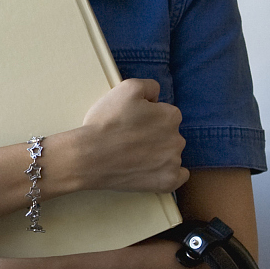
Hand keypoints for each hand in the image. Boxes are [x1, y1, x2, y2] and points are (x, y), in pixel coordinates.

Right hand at [74, 78, 187, 194]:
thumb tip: (156, 97)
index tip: (132, 121)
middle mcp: (178, 139)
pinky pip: (179, 176)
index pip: (166, 113)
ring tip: (134, 155)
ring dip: (159, 153)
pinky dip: (167, 173)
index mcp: (171, 116)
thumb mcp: (127, 87)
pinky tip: (152, 169)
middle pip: (170, 134)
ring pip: (171, 154)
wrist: (90, 156)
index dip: (148, 116)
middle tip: (131, 138)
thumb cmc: (107, 121)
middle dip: (155, 135)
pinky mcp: (167, 182)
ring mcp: (173, 163)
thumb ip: (149, 86)